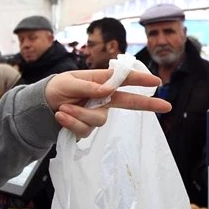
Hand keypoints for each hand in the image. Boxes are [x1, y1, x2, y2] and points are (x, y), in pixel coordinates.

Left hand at [44, 68, 171, 136]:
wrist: (41, 107)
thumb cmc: (56, 89)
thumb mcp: (67, 82)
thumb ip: (88, 86)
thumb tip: (108, 90)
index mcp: (100, 82)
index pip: (124, 79)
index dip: (140, 79)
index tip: (157, 81)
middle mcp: (103, 98)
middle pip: (129, 102)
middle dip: (148, 104)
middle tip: (167, 106)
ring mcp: (96, 114)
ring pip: (98, 119)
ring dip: (79, 114)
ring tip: (63, 108)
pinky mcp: (88, 128)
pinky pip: (85, 129)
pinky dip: (71, 122)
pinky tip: (61, 116)